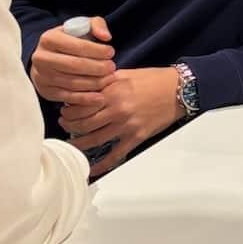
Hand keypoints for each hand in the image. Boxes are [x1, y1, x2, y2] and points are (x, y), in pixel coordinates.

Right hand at [29, 17, 114, 103]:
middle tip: (112, 68)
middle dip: (97, 67)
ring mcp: (41, 76)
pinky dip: (85, 99)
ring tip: (109, 79)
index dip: (97, 50)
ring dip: (94, 83)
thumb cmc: (70, 41)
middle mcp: (41, 57)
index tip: (111, 52)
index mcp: (48, 38)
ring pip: (72, 82)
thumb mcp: (82, 27)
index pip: (77, 46)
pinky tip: (100, 97)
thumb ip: (97, 25)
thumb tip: (106, 37)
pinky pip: (68, 97)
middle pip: (74, 65)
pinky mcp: (46, 91)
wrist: (50, 58)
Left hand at [60, 66, 182, 176]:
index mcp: (112, 92)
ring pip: (94, 140)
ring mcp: (126, 126)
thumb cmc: (153, 80)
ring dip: (79, 144)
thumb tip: (85, 87)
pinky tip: (92, 169)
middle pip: (83, 123)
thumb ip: (104, 81)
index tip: (64, 110)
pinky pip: (115, 155)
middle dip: (70, 126)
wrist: (178, 90)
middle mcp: (116, 110)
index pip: (81, 104)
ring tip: (71, 143)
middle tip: (64, 125)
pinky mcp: (136, 137)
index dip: (69, 109)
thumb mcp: (125, 74)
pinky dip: (102, 164)